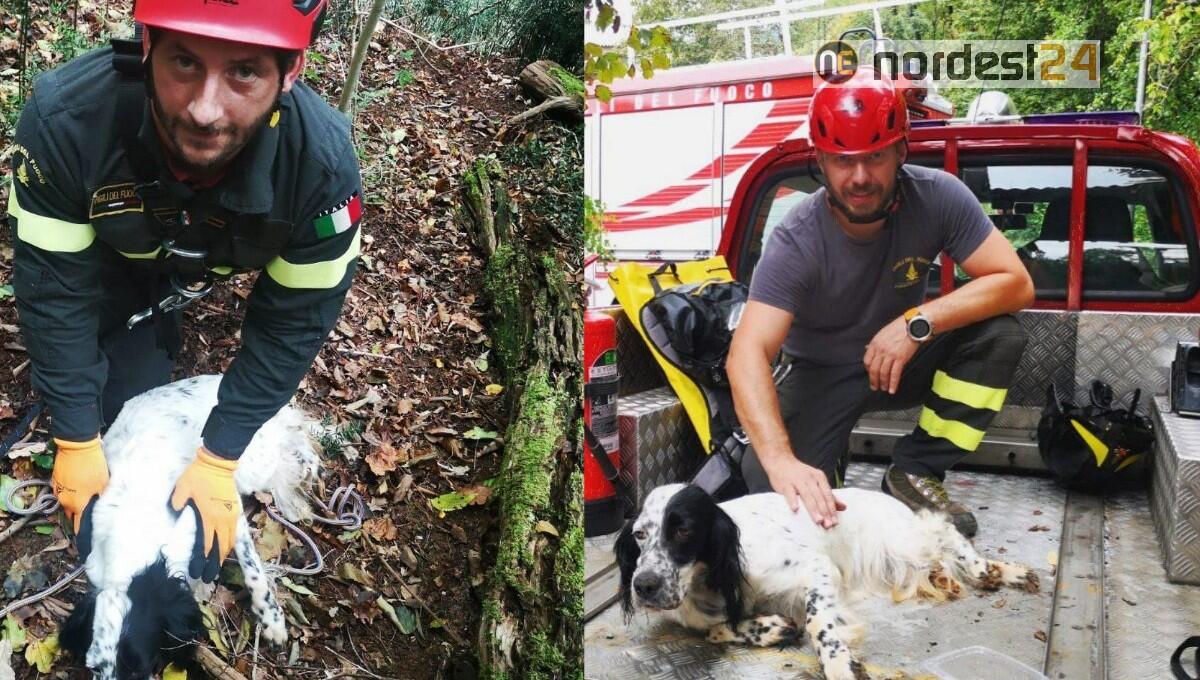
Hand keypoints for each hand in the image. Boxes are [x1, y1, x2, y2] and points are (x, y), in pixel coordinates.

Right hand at [51, 436, 108, 557]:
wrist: (77, 447)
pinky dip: (68, 495)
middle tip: (86, 521)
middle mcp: (65, 502)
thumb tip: (101, 512)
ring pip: (65, 505)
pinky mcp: (55, 482)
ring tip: (82, 505)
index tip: (85, 542)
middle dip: (77, 520)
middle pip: (71, 516)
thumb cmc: (94, 466)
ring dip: (72, 506)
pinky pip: (62, 494)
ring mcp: (58, 491)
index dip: (81, 534)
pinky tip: (77, 490)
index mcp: (78, 505)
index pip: (78, 526)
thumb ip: (101, 500)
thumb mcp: (104, 485)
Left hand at [170, 447, 239, 581]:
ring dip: (224, 554)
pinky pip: (234, 531)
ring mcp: (231, 514)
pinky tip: (227, 547)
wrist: (218, 463)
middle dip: (215, 563)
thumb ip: (178, 503)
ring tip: (218, 566)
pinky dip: (230, 542)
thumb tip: (176, 512)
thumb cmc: (199, 476)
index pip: (207, 543)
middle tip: (209, 577)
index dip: (203, 560)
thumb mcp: (182, 488)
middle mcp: (223, 518)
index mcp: (209, 516)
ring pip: (231, 540)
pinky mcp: (235, 509)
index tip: (197, 573)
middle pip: (222, 546)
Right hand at [761, 455, 845, 528]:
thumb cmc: (799, 473)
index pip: (828, 496)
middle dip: (825, 512)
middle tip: (828, 524)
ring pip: (807, 496)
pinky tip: (795, 509)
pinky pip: (790, 493)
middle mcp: (810, 478)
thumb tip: (843, 507)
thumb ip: (829, 494)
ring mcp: (797, 480)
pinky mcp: (785, 483)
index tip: (834, 521)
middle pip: (819, 497)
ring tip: (818, 520)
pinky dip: (793, 500)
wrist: (781, 460)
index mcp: (819, 477)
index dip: (832, 509)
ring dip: (813, 509)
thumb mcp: (816, 480)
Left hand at [864, 315, 919, 393]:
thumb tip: (867, 348)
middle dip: (873, 381)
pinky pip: (895, 374)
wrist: (913, 325)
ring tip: (884, 388)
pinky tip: (892, 389)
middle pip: (873, 369)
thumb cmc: (899, 328)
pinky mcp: (901, 358)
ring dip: (883, 383)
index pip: (867, 361)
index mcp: (875, 343)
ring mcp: (890, 354)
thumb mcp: (883, 333)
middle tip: (875, 387)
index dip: (868, 370)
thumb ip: (875, 343)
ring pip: (883, 373)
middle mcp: (881, 350)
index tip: (871, 375)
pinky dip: (893, 383)